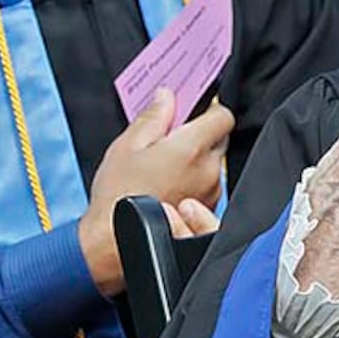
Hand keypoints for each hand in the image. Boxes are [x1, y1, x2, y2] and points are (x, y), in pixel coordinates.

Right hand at [78, 89, 233, 295]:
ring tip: (165, 163)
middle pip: (219, 138)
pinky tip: (169, 182)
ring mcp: (210, 192)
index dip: (210, 110)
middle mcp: (208, 170)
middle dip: (201, 133)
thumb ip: (153, 117)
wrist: (115, 240)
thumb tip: (166, 96)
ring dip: (197, 158)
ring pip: (214, 162)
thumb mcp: (127, 146)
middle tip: (171, 137)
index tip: (193, 111)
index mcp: (191, 149)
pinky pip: (209, 184)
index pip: (223, 116)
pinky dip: (195, 179)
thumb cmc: (117, 195)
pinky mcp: (207, 210)